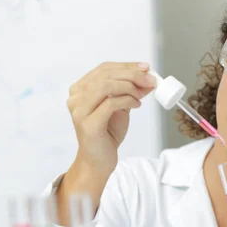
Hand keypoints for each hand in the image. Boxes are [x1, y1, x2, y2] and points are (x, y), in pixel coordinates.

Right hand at [57, 62, 155, 224]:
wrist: (98, 160)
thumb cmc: (107, 133)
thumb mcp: (121, 107)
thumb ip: (130, 92)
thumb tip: (147, 78)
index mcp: (80, 90)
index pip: (104, 69)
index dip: (126, 66)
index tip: (146, 67)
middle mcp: (75, 97)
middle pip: (105, 75)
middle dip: (132, 74)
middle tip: (150, 79)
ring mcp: (79, 110)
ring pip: (106, 86)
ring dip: (130, 86)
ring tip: (143, 94)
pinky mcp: (88, 123)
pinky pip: (110, 103)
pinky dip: (127, 100)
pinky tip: (137, 104)